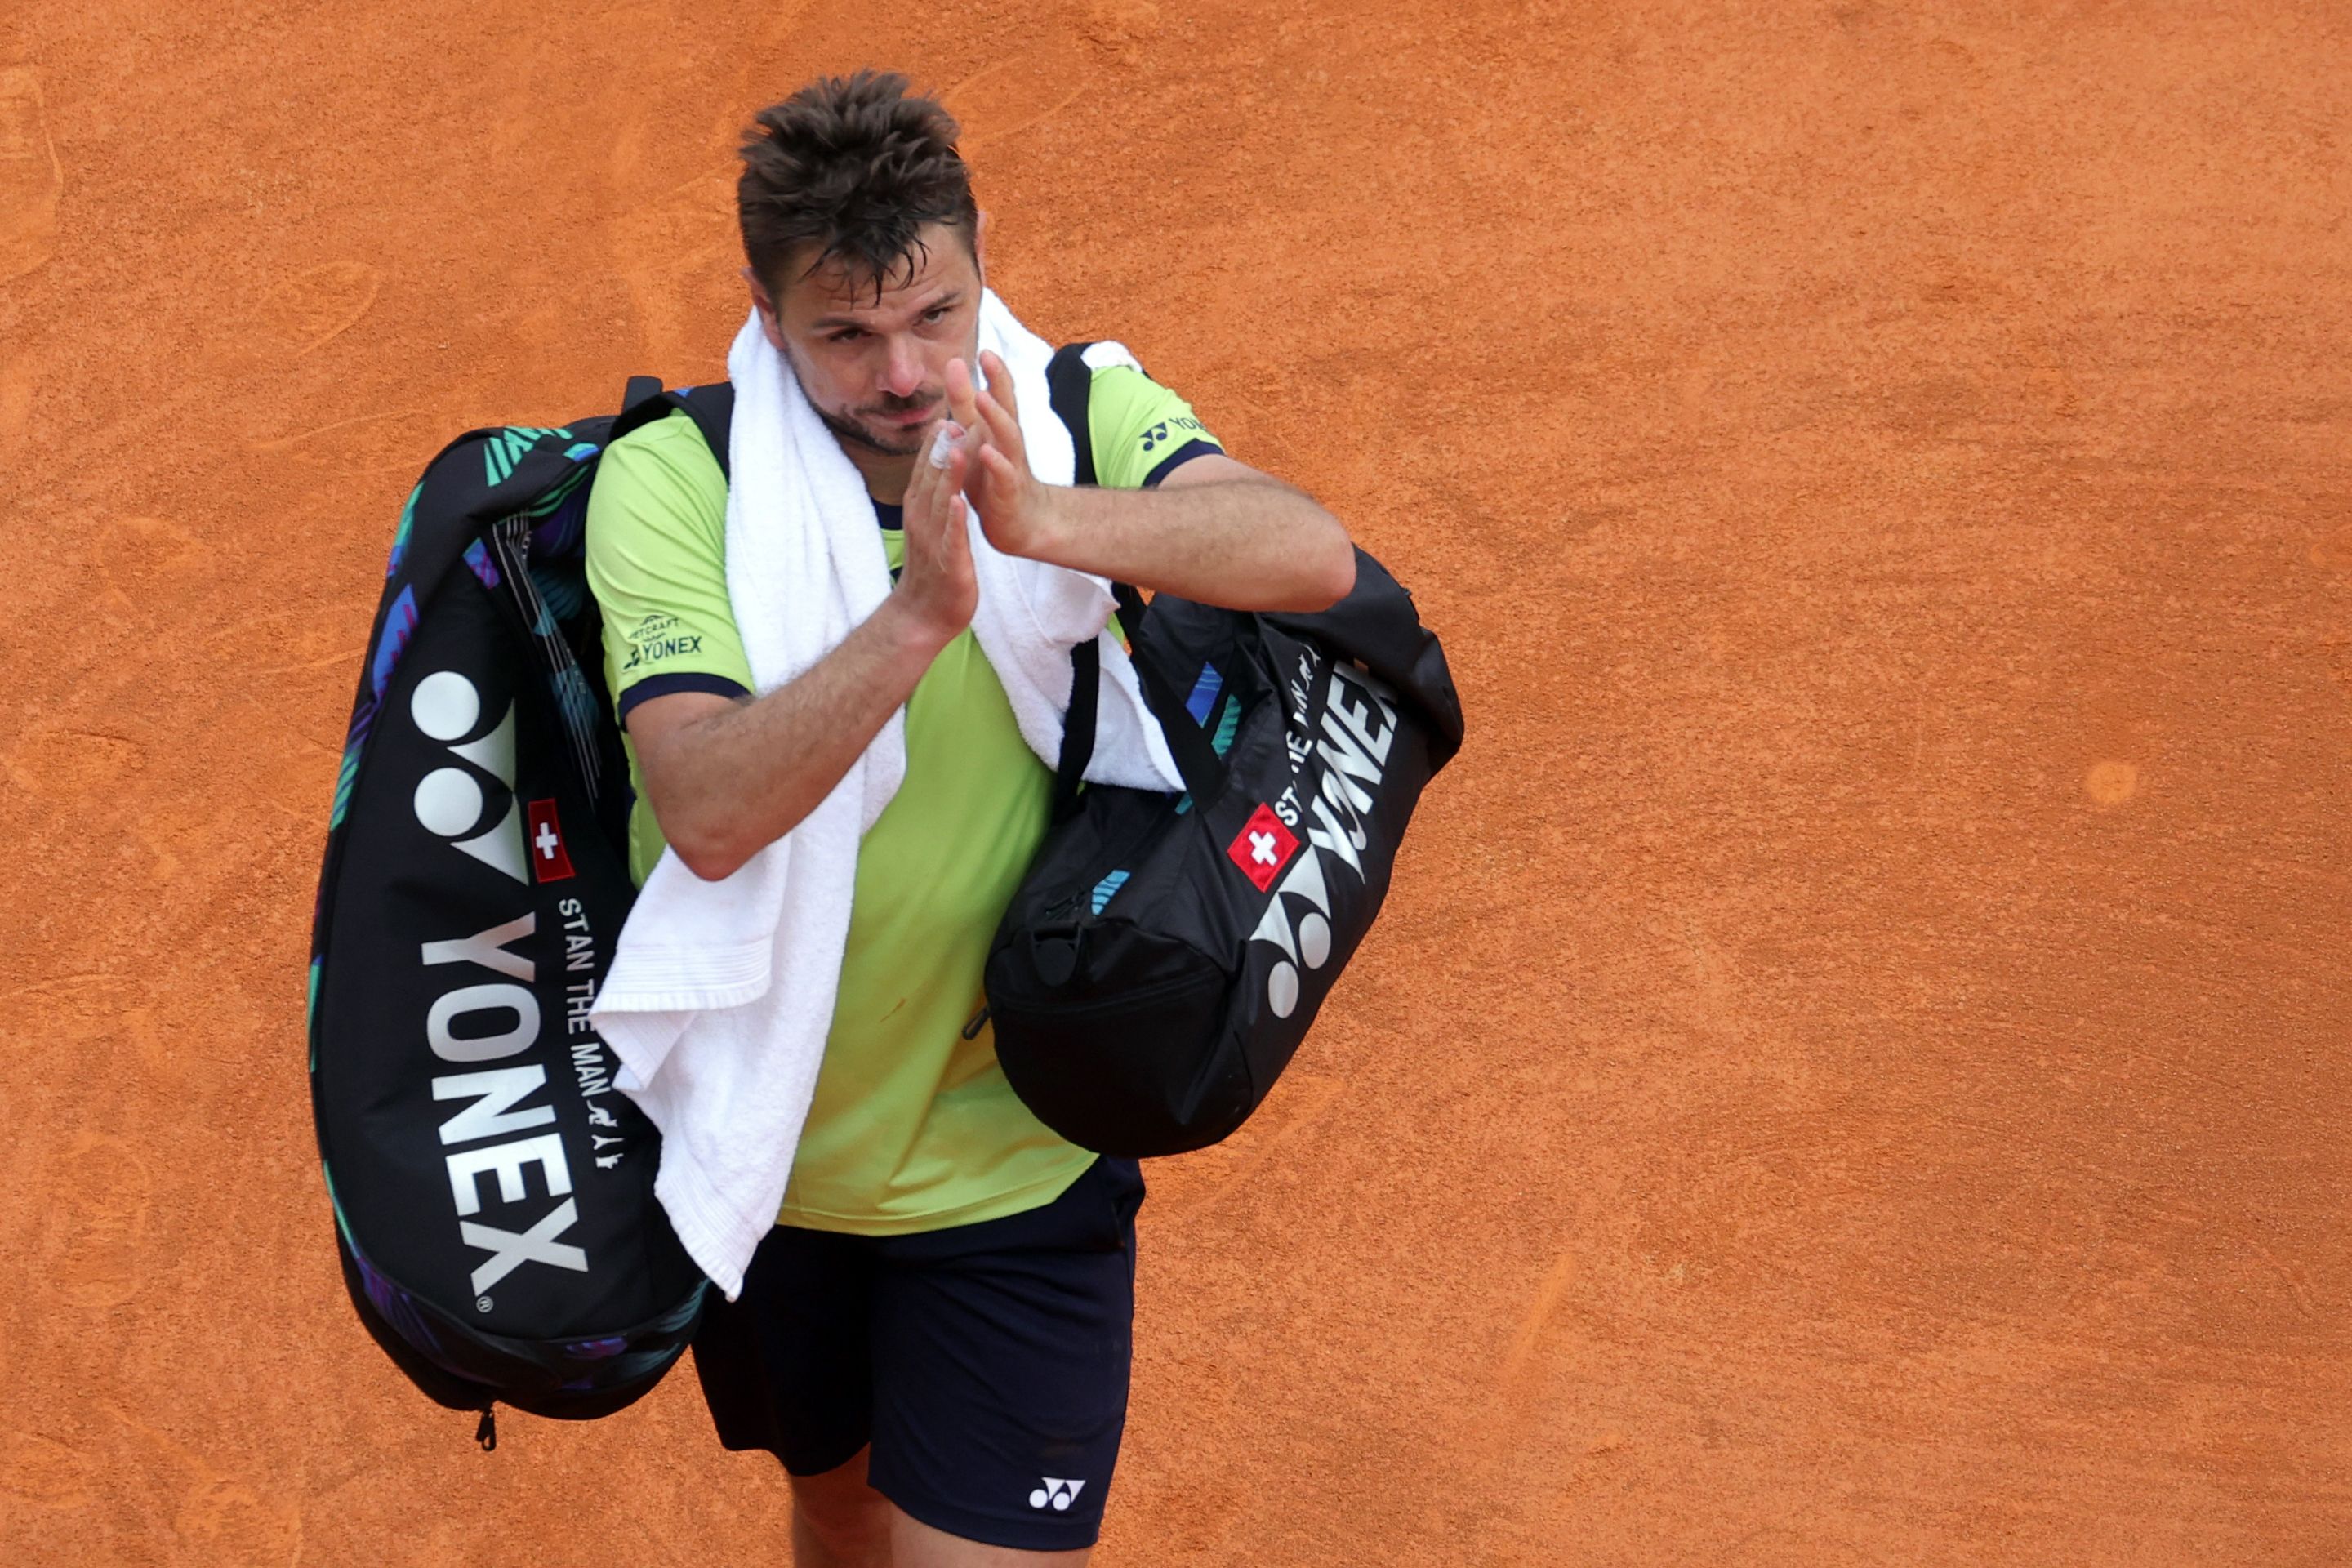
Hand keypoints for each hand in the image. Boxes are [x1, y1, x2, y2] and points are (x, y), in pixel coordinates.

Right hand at [890, 418, 977, 647]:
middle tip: (953, 415)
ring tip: (957, 447)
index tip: (946, 413)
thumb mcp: (931, 526)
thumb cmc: (933, 569)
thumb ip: (933, 497)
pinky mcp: (948, 564)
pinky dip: (954, 520)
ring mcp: (934, 542)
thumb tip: (937, 468)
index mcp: (920, 510)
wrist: (923, 616)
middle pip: (930, 479)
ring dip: (947, 475)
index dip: (935, 444)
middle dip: (941, 449)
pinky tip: (959, 502)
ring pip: (940, 502)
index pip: (926, 471)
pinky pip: (951, 538)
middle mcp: (922, 521)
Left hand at [945, 350, 1066, 559]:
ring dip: (996, 416)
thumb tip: (953, 361)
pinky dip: (996, 463)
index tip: (985, 348)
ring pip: (1009, 438)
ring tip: (983, 397)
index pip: (1000, 394)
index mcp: (998, 429)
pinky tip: (985, 451)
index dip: (995, 371)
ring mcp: (1012, 467)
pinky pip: (1004, 476)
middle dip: (999, 383)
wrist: (1020, 522)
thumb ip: (964, 401)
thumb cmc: (993, 475)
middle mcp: (1009, 443)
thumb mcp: (975, 434)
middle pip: (1007, 408)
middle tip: (989, 356)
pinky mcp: (1009, 493)